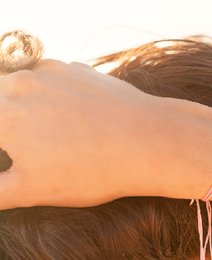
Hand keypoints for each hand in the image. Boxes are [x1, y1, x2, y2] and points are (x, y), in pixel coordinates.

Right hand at [0, 59, 155, 207]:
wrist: (148, 141)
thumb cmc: (89, 170)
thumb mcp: (30, 190)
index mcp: (3, 114)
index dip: (3, 145)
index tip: (12, 155)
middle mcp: (20, 83)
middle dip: (5, 122)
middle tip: (22, 148)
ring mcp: (50, 71)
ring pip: (18, 83)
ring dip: (19, 103)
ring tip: (45, 135)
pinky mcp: (76, 69)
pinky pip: (48, 78)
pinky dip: (46, 93)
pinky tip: (67, 118)